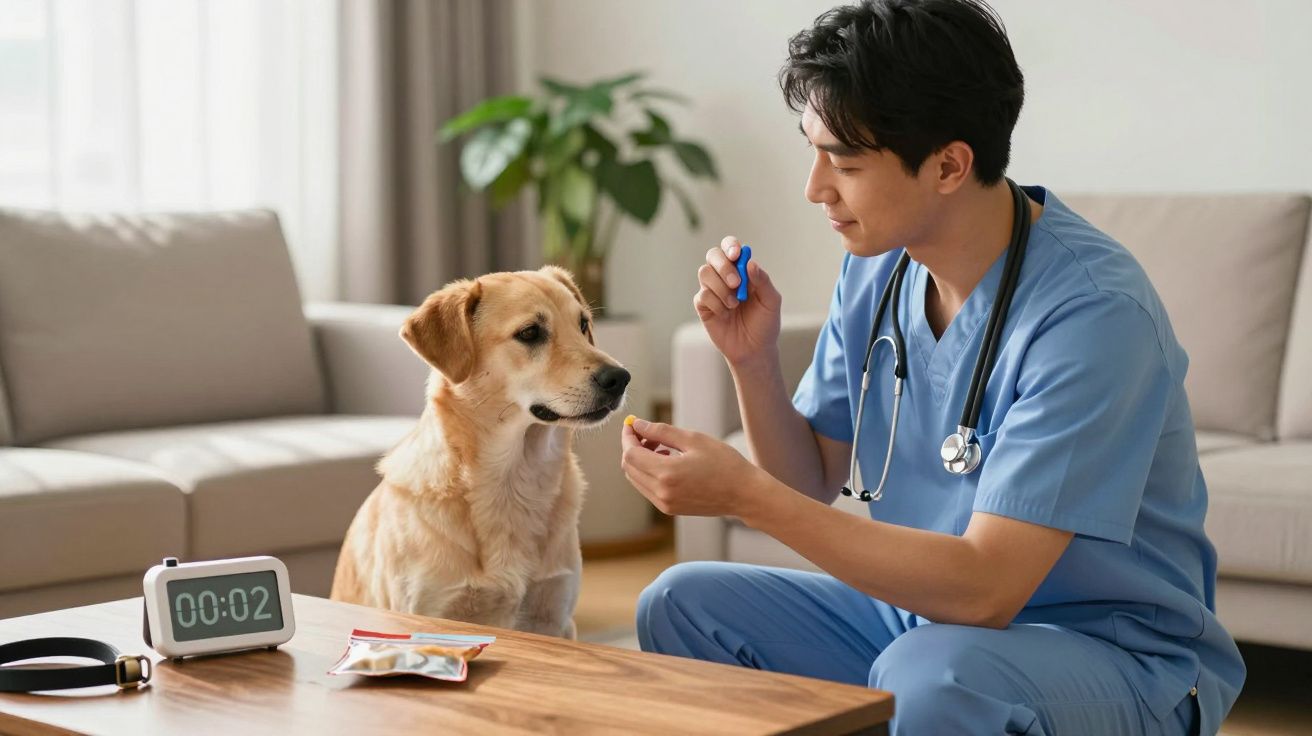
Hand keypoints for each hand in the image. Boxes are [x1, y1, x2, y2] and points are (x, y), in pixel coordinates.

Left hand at [619, 417, 771, 517]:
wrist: (744, 494)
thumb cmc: (724, 463)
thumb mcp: (694, 440)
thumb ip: (661, 432)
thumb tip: (638, 425)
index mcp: (667, 473)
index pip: (631, 454)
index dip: (628, 437)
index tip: (632, 424)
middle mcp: (661, 492)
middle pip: (629, 467)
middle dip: (632, 447)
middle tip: (647, 433)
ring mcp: (664, 503)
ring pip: (636, 478)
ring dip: (640, 460)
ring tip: (661, 446)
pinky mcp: (670, 509)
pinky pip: (647, 488)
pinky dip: (649, 473)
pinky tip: (667, 461)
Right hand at [694, 237, 782, 367]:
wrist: (754, 350)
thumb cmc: (765, 323)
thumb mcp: (771, 301)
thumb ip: (763, 281)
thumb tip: (750, 264)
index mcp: (742, 270)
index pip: (731, 248)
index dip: (730, 246)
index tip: (736, 255)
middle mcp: (724, 276)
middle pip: (713, 255)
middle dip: (723, 266)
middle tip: (736, 283)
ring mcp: (712, 290)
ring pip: (705, 273)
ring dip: (721, 288)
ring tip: (735, 305)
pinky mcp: (703, 305)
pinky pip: (702, 295)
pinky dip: (716, 304)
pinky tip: (726, 315)